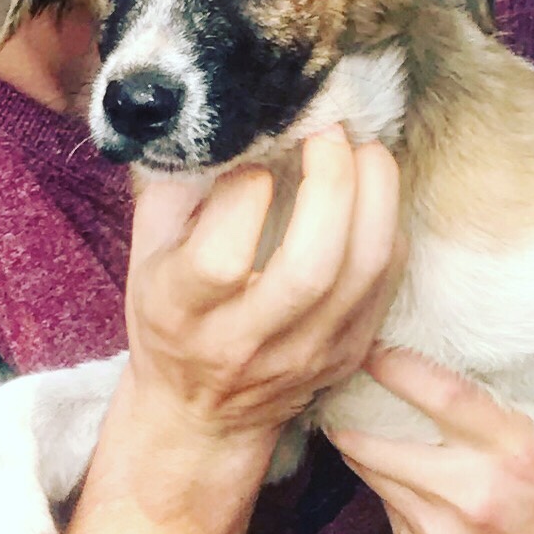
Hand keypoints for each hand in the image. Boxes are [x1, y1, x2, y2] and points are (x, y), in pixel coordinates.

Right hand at [123, 120, 402, 461]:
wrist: (201, 413)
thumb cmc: (171, 317)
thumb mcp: (146, 256)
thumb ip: (177, 190)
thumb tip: (225, 120)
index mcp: (183, 314)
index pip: (222, 259)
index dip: (246, 194)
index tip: (254, 159)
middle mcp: (246, 342)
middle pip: (310, 267)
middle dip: (331, 182)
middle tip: (329, 130)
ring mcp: (306, 354)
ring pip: (362, 271)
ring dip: (376, 196)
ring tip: (364, 149)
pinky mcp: (347, 354)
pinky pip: (385, 282)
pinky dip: (387, 227)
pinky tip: (372, 194)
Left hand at [327, 348, 533, 533]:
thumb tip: (507, 340)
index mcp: (521, 450)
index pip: (438, 394)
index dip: (394, 364)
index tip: (373, 344)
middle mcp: (475, 494)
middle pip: (380, 441)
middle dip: (351, 410)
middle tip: (340, 381)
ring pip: (375, 476)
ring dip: (359, 446)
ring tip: (351, 418)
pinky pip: (389, 510)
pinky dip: (387, 484)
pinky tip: (396, 469)